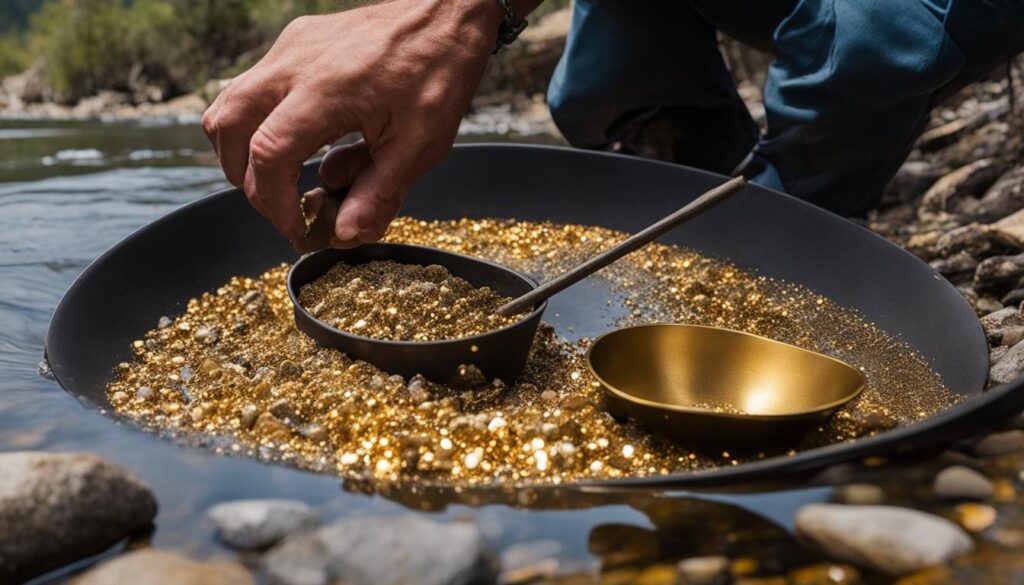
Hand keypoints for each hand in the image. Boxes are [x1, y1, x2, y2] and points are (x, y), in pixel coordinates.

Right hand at [202, 0, 501, 250]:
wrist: (448, 11)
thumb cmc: (440, 70)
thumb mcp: (420, 144)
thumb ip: (378, 192)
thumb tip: (345, 235)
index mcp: (324, 91)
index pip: (268, 155)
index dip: (274, 203)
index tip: (299, 230)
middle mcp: (294, 64)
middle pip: (228, 127)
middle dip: (246, 180)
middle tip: (282, 210)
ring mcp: (290, 48)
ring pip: (231, 104)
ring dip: (244, 150)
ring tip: (283, 182)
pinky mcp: (296, 42)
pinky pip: (256, 86)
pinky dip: (263, 123)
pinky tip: (305, 143)